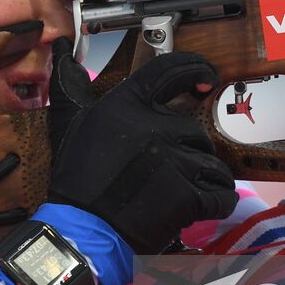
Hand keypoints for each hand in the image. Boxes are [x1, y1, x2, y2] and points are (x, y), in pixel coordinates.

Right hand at [45, 37, 238, 252]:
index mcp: (128, 105)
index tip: (207, 78)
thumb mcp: (70, 124)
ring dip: (205, 177)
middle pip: (195, 129)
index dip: (195, 68)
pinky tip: (205, 206)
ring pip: (212, 163)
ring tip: (186, 190)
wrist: (83, 230)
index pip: (170, 71)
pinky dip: (218, 201)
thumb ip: (73, 87)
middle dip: (190, 149)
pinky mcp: (188, 195)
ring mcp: (175, 161)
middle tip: (173, 169)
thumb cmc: (76, 179)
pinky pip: (220, 194)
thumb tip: (63, 54)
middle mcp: (155, 127)